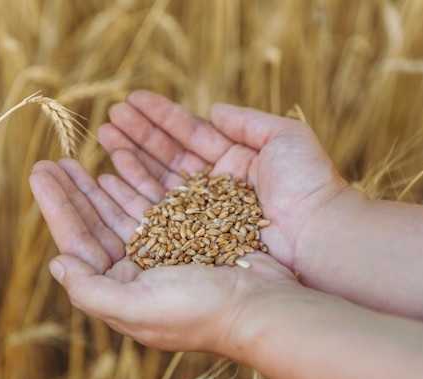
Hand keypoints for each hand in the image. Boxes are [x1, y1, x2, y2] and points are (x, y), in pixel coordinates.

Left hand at [29, 159, 298, 355]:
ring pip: (119, 209)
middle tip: (50, 161)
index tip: (40, 172)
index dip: (57, 206)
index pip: (78, 242)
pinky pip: (150, 203)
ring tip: (78, 159)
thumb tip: (57, 263)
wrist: (263, 307)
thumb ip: (90, 291)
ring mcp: (160, 251)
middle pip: (94, 223)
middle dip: (71, 191)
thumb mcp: (137, 309)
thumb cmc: (201, 313)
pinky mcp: (185, 234)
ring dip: (96, 184)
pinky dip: (132, 183)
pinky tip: (115, 170)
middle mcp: (135, 271)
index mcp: (119, 290)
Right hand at [96, 90, 348, 269]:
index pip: (188, 133)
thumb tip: (213, 109)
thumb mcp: (284, 137)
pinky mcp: (192, 234)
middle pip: (167, 154)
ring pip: (157, 178)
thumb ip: (247, 121)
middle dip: (137, 135)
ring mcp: (200, 210)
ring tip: (105, 136)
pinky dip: (135, 190)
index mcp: (232, 158)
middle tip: (109, 118)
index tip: (132, 101)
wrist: (317, 233)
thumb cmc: (307, 183)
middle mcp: (212, 184)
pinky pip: (157, 208)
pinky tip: (112, 173)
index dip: (160, 117)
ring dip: (130, 157)